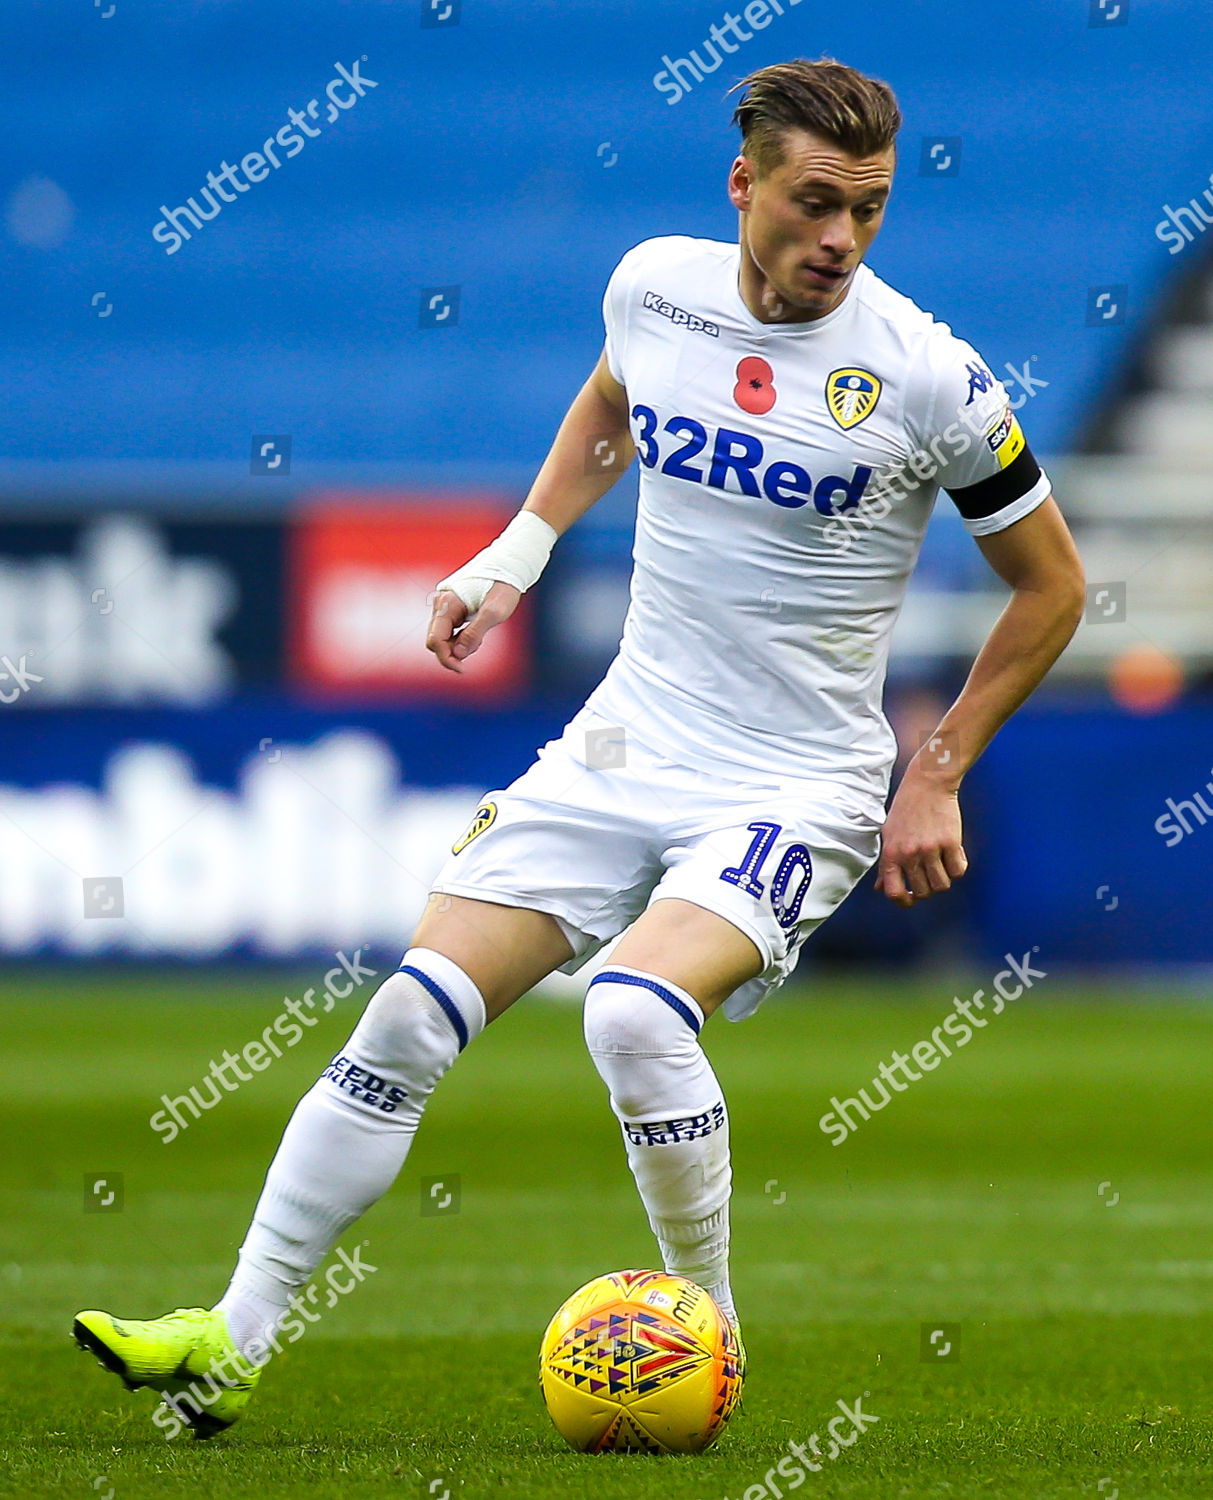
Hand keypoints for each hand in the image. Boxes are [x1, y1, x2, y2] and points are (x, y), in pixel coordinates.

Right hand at [425, 581, 520, 673]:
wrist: (508, 568)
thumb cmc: (503, 587)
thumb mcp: (493, 613)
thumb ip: (474, 634)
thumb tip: (458, 654)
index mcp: (447, 604)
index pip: (435, 640)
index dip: (446, 658)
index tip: (462, 669)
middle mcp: (441, 605)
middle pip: (436, 640)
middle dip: (452, 653)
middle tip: (472, 657)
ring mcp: (446, 607)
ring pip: (444, 637)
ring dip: (459, 646)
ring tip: (481, 638)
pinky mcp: (453, 609)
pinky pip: (451, 631)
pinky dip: (462, 639)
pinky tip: (478, 634)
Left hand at [875, 766, 967, 907]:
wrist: (928, 783)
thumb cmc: (906, 807)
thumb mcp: (889, 834)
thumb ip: (885, 863)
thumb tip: (880, 887)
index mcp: (891, 853)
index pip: (893, 891)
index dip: (903, 901)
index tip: (910, 899)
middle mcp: (909, 854)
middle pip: (923, 892)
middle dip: (927, 888)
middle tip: (929, 875)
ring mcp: (931, 849)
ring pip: (941, 885)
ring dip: (943, 879)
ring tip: (941, 865)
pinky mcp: (951, 842)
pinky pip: (959, 871)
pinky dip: (958, 867)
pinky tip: (953, 855)